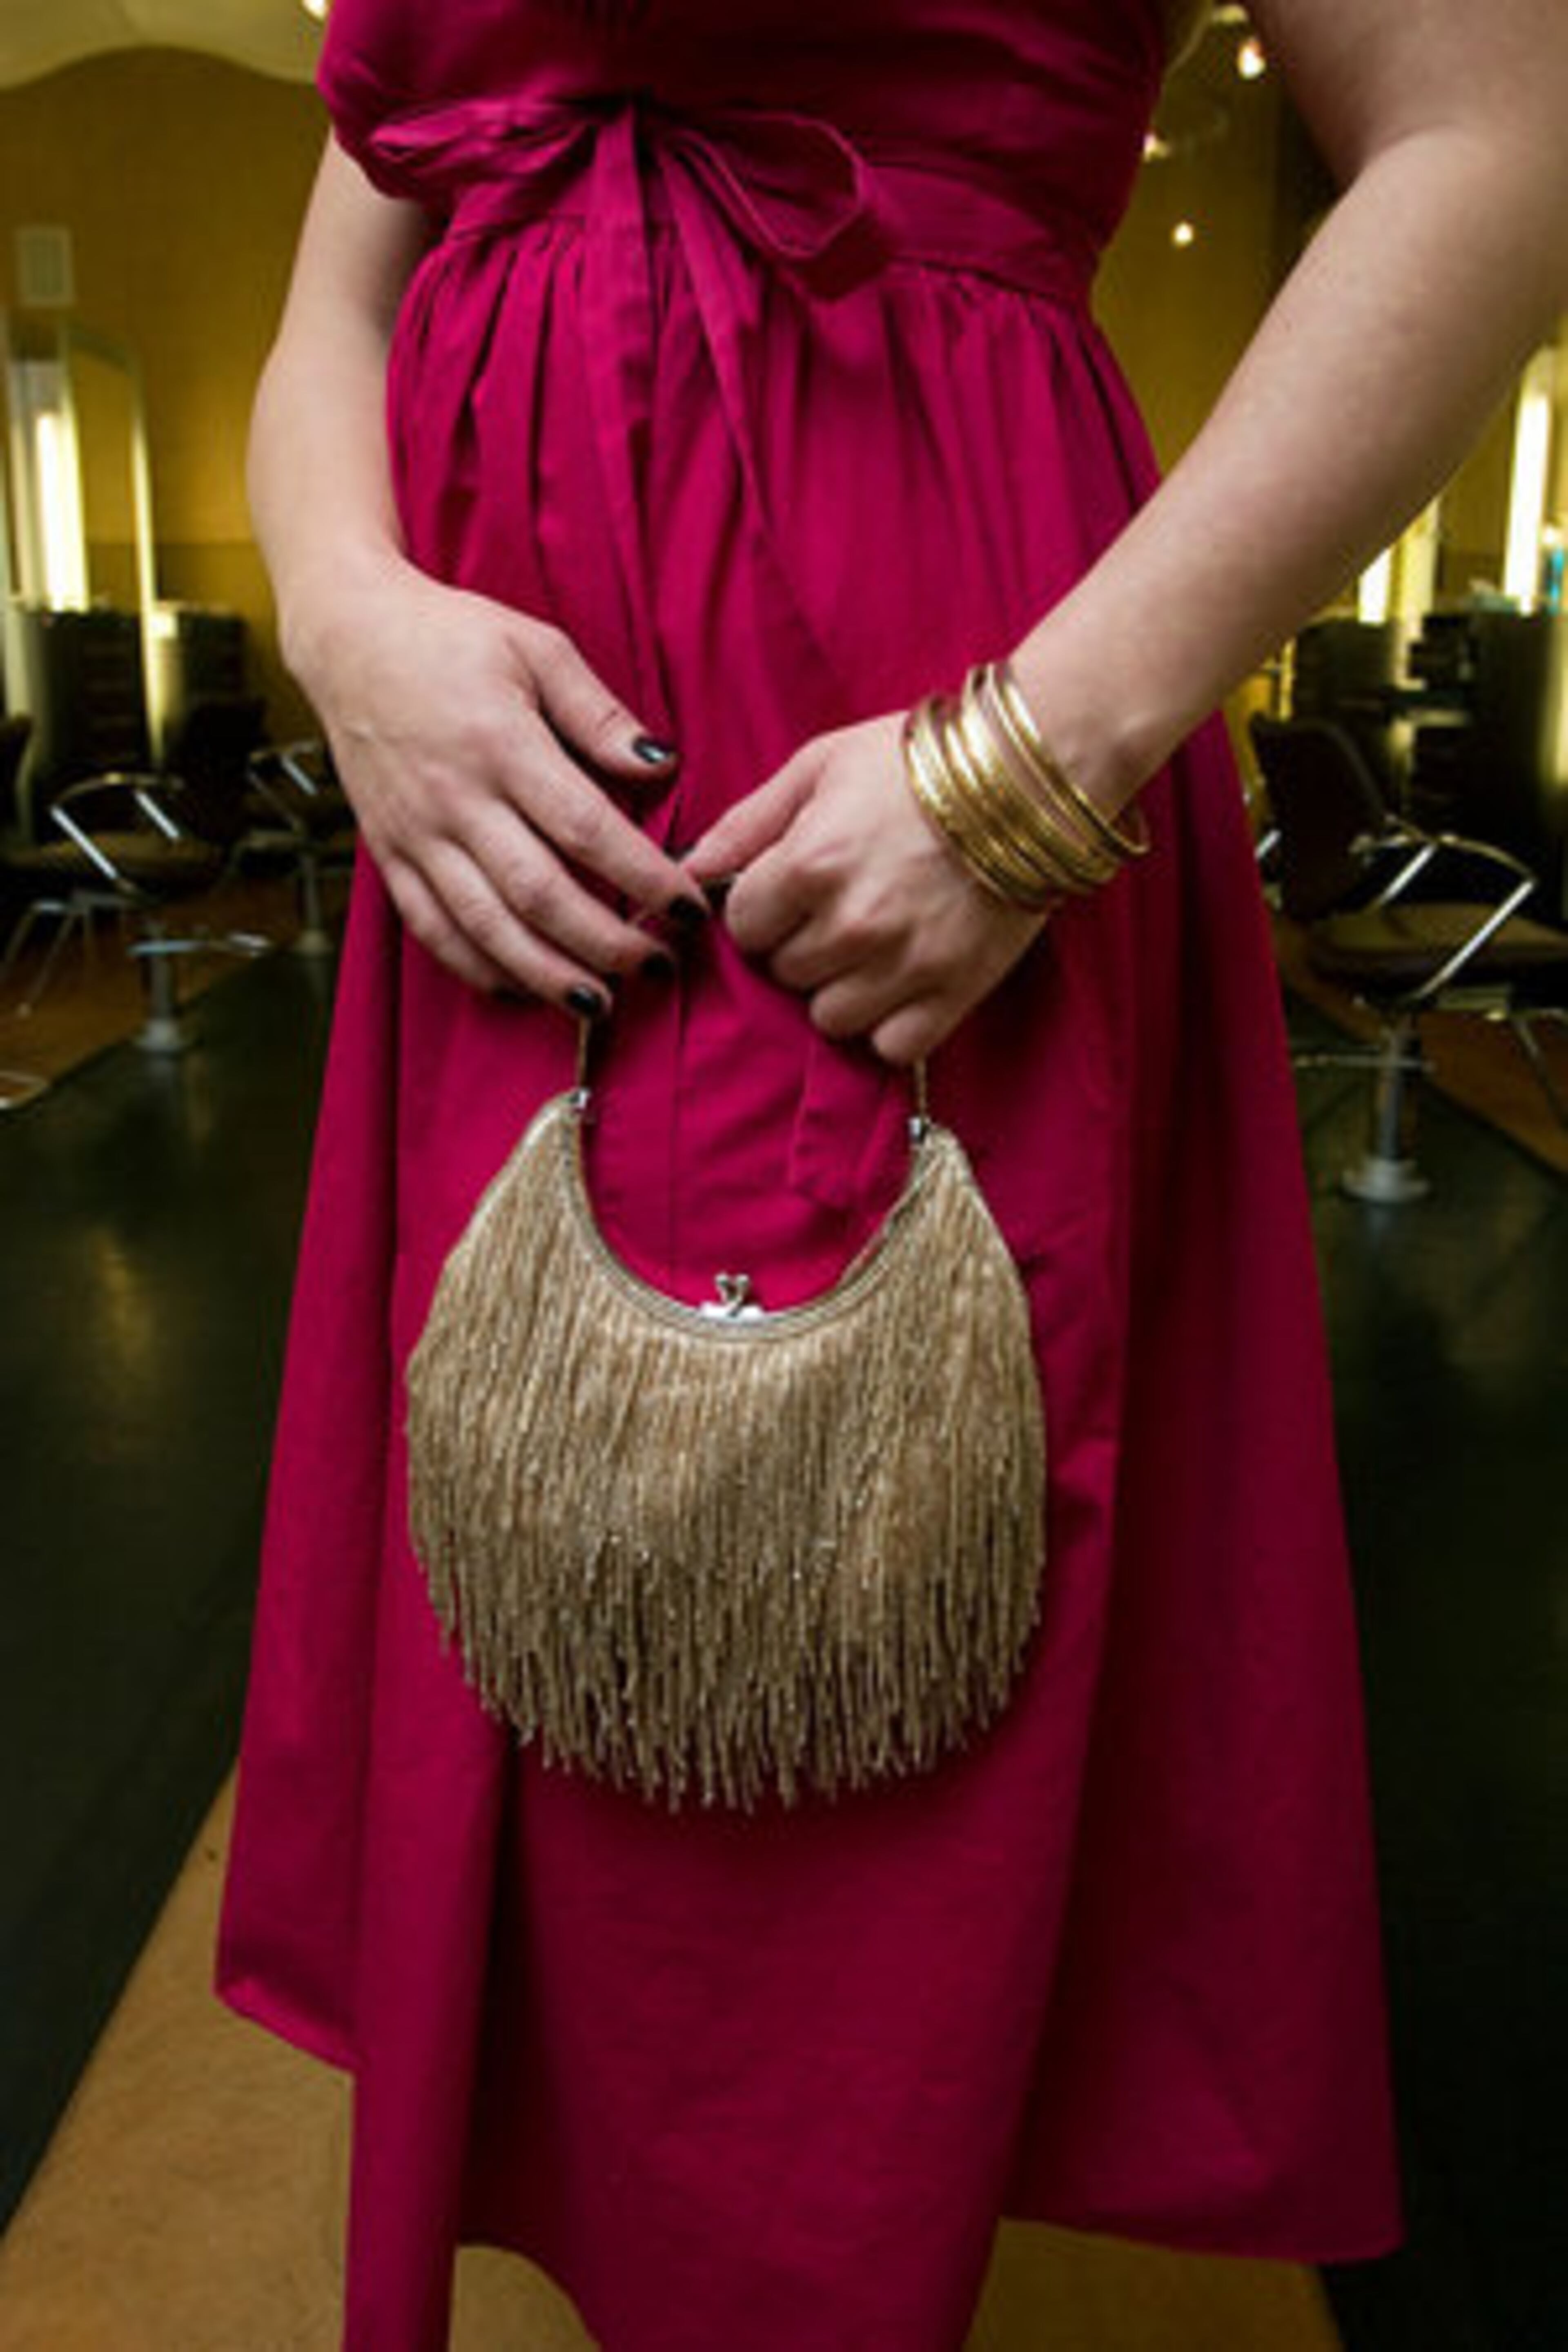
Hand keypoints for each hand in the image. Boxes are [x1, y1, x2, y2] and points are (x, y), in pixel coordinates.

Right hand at [292, 556, 707, 1006]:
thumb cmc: (450, 638)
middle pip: (539, 893)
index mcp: (501, 744)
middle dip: (605, 942)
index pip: (586, 829)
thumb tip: (661, 764)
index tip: (689, 907)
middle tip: (657, 966)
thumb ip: (599, 713)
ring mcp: (415, 833)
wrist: (347, 637)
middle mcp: (455, 798)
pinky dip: (476, 967)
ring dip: (546, 974)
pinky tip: (520, 990)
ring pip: (485, 926)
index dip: (644, 878)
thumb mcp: (537, 648)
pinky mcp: (388, 853)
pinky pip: (431, 927)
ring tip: (599, 1003)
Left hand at [684, 712, 1049, 1064]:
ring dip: (841, 987)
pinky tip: (903, 981)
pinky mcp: (954, 992)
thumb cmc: (916, 759)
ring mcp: (904, 965)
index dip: (761, 908)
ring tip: (874, 942)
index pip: (744, 927)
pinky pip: (891, 1045)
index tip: (789, 890)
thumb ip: (747, 822)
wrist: (1031, 774)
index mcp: (809, 865)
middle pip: (785, 972)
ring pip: (830, 1017)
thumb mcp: (820, 765)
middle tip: (842, 906)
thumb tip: (688, 868)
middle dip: (801, 943)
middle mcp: (851, 924)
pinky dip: (890, 1023)